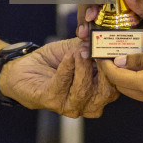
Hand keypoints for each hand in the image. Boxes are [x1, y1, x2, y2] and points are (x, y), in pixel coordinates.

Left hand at [0, 38, 118, 117]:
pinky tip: (68, 56)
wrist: (25, 67)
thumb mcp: (77, 49)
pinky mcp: (50, 101)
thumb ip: (90, 44)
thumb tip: (99, 35)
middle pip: (105, 93)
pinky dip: (66, 68)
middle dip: (102, 70)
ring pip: (83, 91)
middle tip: (96, 51)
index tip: (114, 49)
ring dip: (82, 68)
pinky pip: (61, 86)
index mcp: (99, 92)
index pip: (116, 84)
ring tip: (79, 51)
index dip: (117, 67)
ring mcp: (69, 106)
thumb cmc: (54, 60)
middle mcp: (88, 104)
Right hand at [77, 0, 142, 52]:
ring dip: (83, 31)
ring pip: (91, 24)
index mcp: (129, 1)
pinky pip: (95, 43)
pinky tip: (84, 53)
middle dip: (85, 16)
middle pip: (94, 7)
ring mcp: (112, 28)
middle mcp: (117, 13)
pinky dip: (87, 47)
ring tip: (83, 40)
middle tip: (84, 29)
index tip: (93, 9)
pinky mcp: (110, 44)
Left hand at [96, 47, 142, 111]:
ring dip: (128, 78)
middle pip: (124, 87)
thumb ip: (142, 59)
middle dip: (114, 72)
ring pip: (137, 91)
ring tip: (126, 59)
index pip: (117, 77)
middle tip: (108, 54)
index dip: (105, 64)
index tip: (98, 52)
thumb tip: (120, 61)